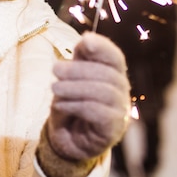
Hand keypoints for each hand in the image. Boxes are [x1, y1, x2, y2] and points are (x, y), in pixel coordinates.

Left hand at [47, 32, 130, 160]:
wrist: (67, 139)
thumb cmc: (71, 103)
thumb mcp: (71, 77)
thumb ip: (80, 58)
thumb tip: (87, 37)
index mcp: (113, 74)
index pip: (114, 57)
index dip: (103, 47)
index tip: (85, 42)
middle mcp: (122, 91)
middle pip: (106, 73)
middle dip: (77, 69)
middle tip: (54, 70)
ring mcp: (120, 110)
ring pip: (102, 91)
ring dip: (74, 88)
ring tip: (54, 89)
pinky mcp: (114, 128)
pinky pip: (98, 112)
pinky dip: (76, 105)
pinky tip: (60, 105)